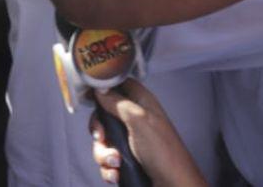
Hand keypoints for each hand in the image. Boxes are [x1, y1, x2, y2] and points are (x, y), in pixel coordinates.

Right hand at [89, 78, 205, 186]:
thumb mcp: (139, 120)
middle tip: (103, 139)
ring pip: (103, 141)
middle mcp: (134, 119)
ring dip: (103, 155)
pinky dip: (108, 168)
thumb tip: (101, 89)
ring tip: (116, 163)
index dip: (104, 89)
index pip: (119, 85)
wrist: (173, 186)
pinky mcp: (126, 159)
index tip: (90, 98)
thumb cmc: (164, 152)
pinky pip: (107, 160)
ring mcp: (130, 140)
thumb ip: (118, 102)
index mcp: (141, 103)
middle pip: (104, 116)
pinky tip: (116, 174)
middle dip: (99, 132)